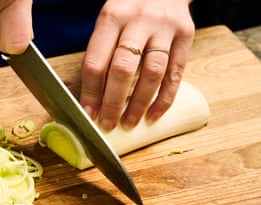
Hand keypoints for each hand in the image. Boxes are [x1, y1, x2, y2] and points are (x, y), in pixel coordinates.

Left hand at [79, 0, 194, 130]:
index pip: (96, 62)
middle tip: (107, 125)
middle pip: (123, 69)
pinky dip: (164, 99)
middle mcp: (138, 21)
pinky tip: (153, 115)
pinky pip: (176, 73)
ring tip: (129, 123)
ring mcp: (164, 28)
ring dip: (139, 104)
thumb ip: (101, 52)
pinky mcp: (185, 35)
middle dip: (113, 103)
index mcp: (111, 17)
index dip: (90, 93)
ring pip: (152, 73)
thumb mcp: (109, 20)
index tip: (88, 114)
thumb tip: (91, 97)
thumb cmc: (129, 9)